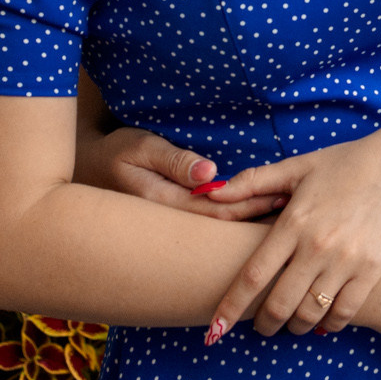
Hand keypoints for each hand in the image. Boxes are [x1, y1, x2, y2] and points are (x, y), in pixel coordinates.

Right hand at [72, 127, 283, 220]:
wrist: (84, 172)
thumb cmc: (114, 153)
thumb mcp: (140, 147)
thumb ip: (174, 161)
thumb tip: (209, 173)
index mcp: (165, 203)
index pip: (219, 210)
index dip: (252, 204)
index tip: (283, 194)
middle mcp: (171, 223)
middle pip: (224, 227)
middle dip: (259, 218)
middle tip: (296, 209)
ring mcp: (171, 227)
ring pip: (218, 232)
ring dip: (251, 222)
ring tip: (287, 217)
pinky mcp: (173, 223)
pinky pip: (208, 227)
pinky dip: (235, 222)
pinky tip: (257, 219)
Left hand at [205, 136, 380, 338]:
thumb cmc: (348, 163)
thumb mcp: (298, 167)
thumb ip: (252, 182)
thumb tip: (210, 194)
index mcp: (293, 222)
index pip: (252, 277)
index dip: (230, 307)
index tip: (216, 329)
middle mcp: (316, 246)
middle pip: (278, 304)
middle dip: (263, 324)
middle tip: (260, 328)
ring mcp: (346, 260)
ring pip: (310, 313)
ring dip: (295, 327)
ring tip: (292, 324)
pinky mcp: (372, 269)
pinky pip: (344, 312)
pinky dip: (329, 324)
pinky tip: (323, 321)